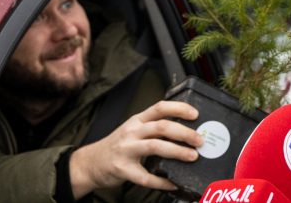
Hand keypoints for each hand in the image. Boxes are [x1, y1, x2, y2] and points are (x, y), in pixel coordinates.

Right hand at [69, 100, 202, 197]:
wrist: (90, 163)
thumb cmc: (118, 145)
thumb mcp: (134, 130)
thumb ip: (154, 127)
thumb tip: (185, 130)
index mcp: (137, 120)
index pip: (160, 107)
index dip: (179, 108)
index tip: (196, 114)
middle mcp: (132, 132)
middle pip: (162, 127)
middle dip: (184, 133)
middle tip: (200, 140)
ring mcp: (126, 150)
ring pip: (155, 147)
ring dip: (177, 151)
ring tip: (192, 156)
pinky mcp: (122, 169)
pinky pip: (145, 177)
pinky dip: (161, 181)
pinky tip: (172, 183)